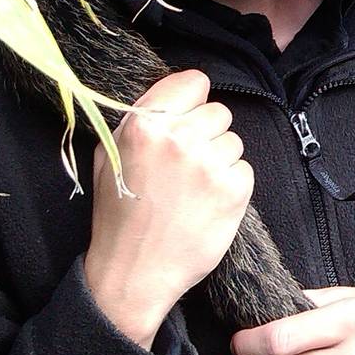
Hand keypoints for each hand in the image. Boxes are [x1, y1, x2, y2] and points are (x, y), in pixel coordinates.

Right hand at [85, 69, 252, 348]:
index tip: (187, 119)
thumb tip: (179, 91)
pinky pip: (244, 169)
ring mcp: (208, 164)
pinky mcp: (233, 189)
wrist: (133, 273)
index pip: (194, 81)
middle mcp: (178, 138)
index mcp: (145, 125)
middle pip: (218, 112)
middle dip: (206, 134)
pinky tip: (206, 204)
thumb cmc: (120, 213)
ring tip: (192, 189)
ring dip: (219, 161)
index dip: (192, 101)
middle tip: (185, 166)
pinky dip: (231, 185)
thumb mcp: (110, 154)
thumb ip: (142, 117)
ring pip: (233, 141)